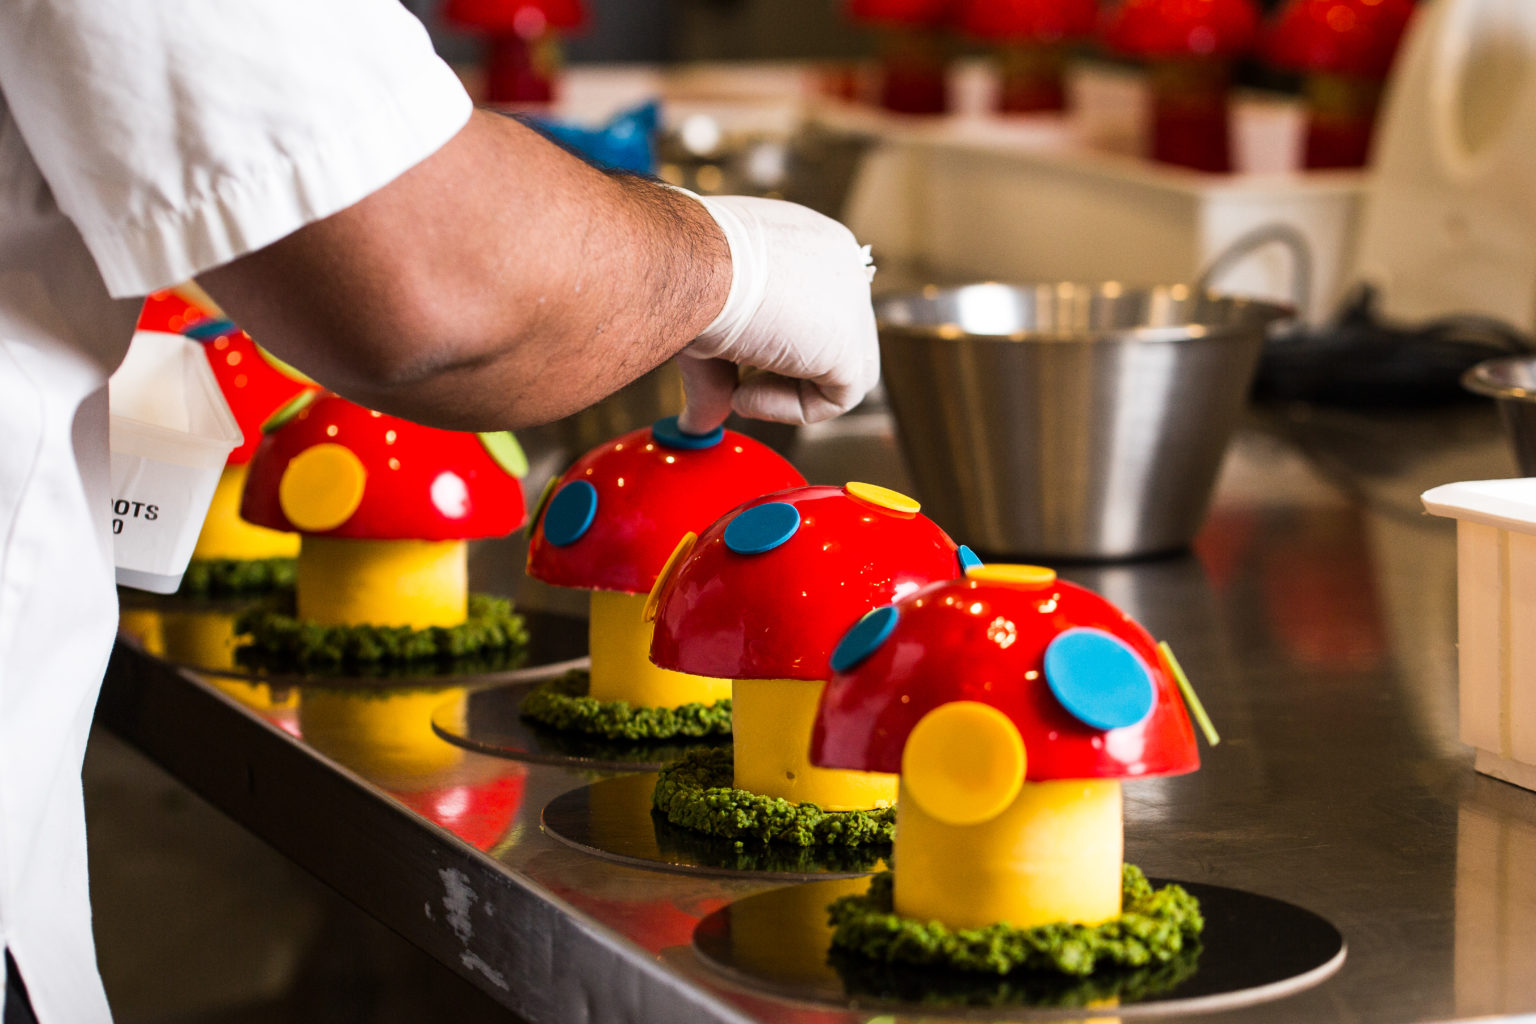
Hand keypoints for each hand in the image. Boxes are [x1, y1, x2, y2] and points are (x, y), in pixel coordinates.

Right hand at [673, 194, 877, 433]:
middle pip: (835, 335)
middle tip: (736, 381)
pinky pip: (838, 398)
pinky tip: (744, 396)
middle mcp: (837, 260)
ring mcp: (850, 299)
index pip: (814, 303)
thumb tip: (698, 422)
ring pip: (843, 370)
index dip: (777, 345)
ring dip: (789, 393)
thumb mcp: (704, 319)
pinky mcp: (848, 343)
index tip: (732, 361)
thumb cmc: (678, 270)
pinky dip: (791, 410)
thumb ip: (719, 371)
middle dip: (788, 371)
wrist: (679, 264)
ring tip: (738, 389)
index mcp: (807, 239)